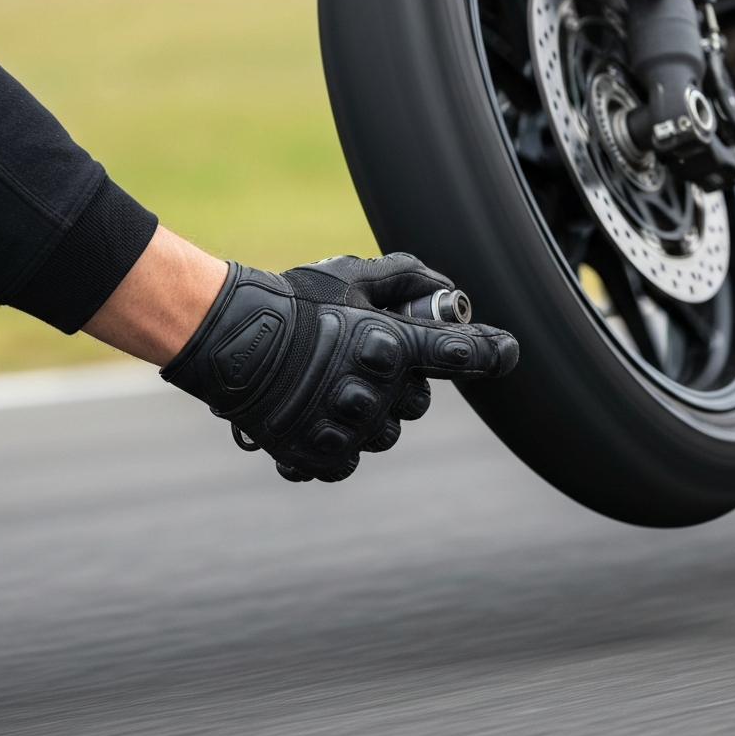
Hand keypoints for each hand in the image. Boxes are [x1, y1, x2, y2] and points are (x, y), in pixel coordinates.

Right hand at [161, 254, 517, 481]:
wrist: (229, 341)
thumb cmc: (290, 302)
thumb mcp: (347, 277)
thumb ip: (402, 277)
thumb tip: (441, 286)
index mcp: (390, 346)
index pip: (461, 355)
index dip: (490, 352)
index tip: (505, 351)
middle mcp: (377, 393)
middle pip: (416, 403)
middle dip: (401, 385)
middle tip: (365, 364)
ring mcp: (348, 428)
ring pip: (384, 434)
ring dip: (370, 416)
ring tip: (332, 390)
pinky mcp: (320, 454)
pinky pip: (347, 458)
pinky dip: (337, 442)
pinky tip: (314, 418)